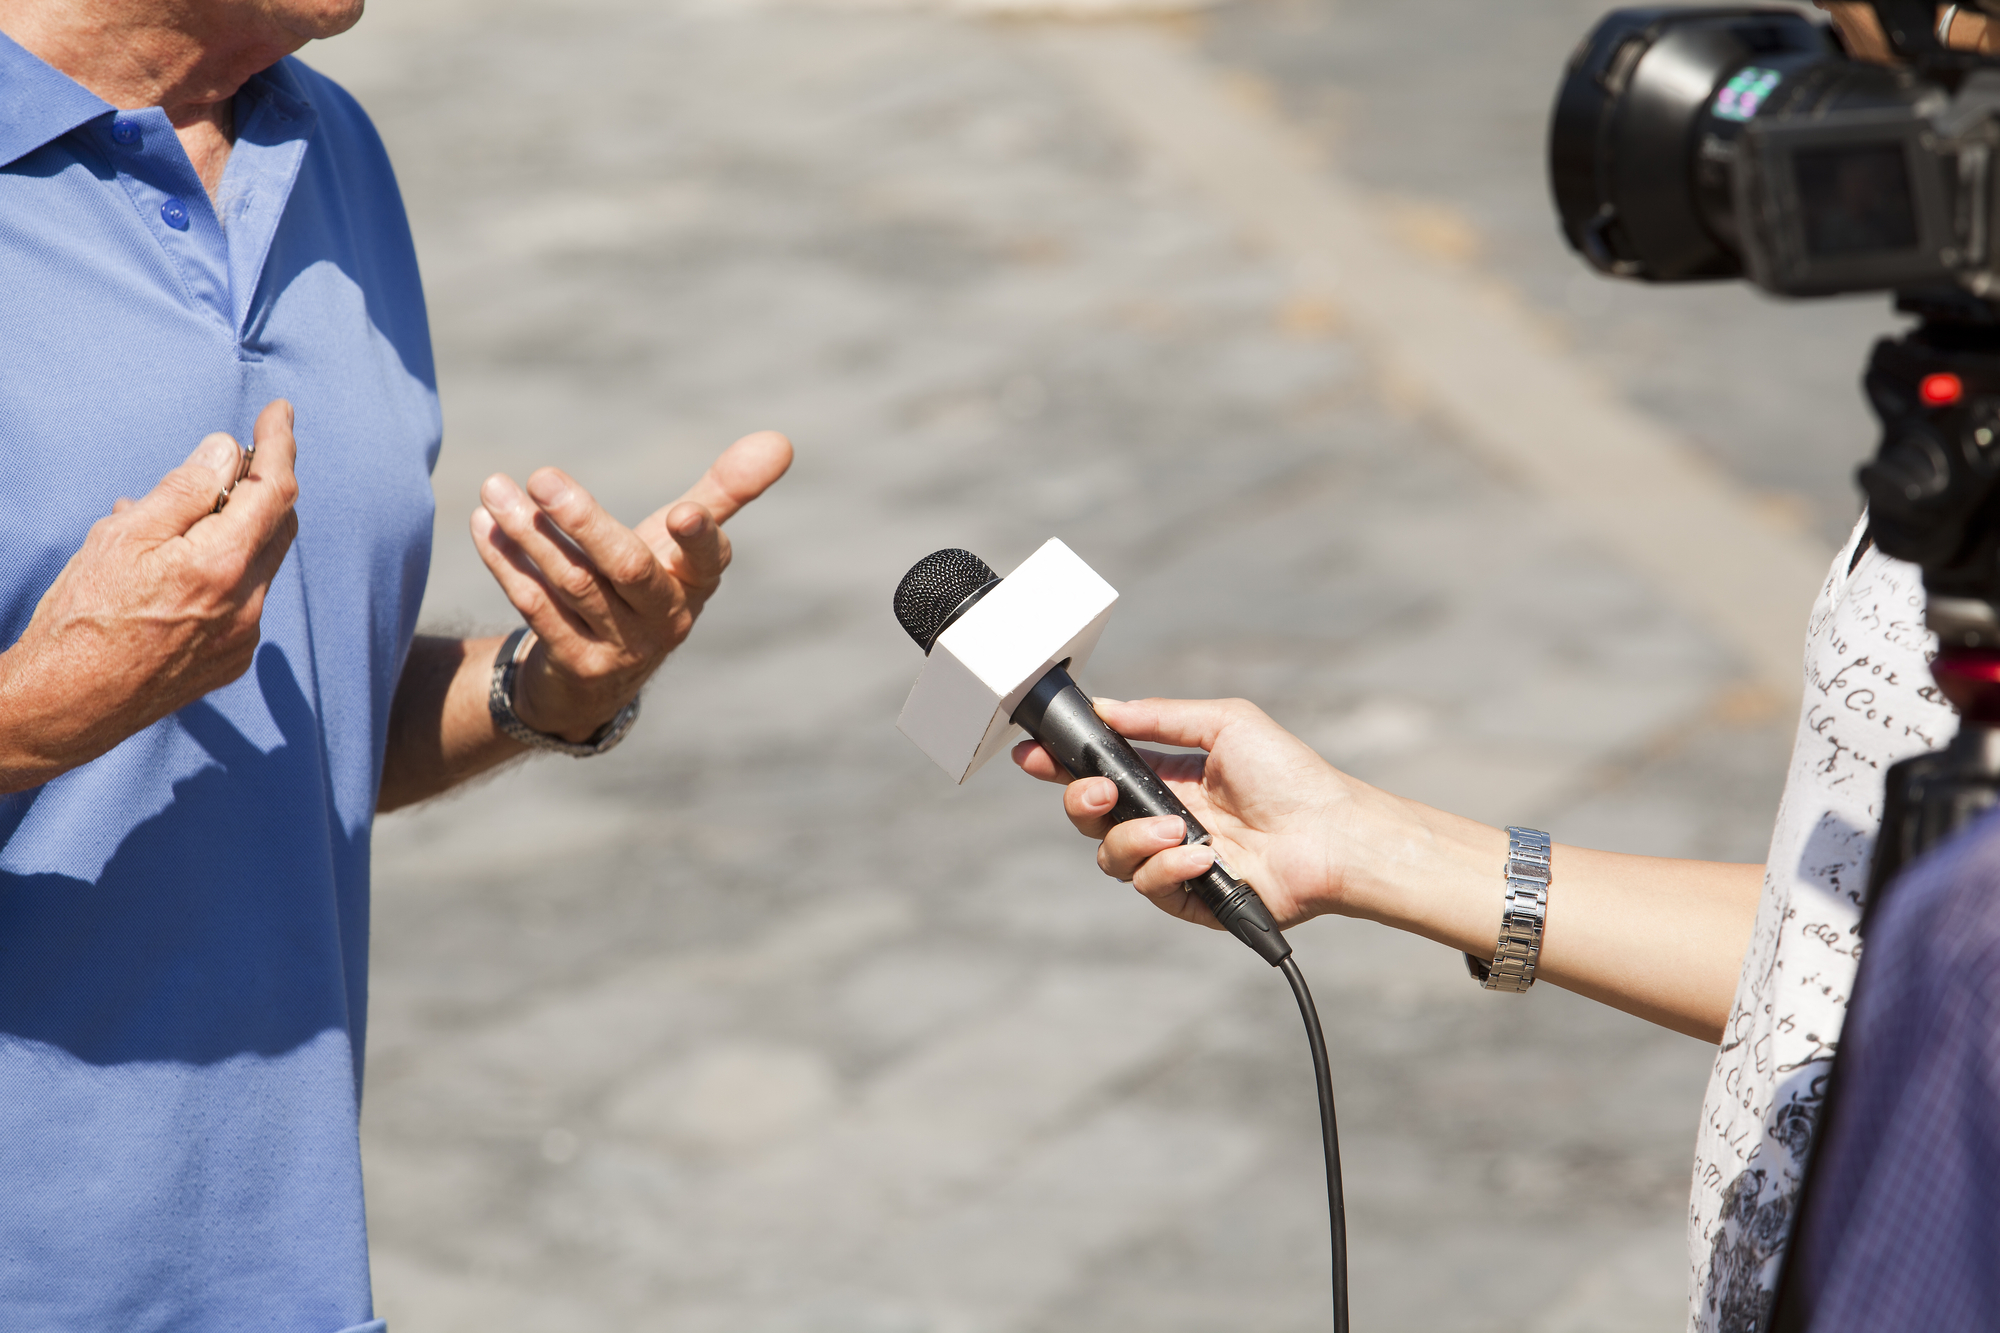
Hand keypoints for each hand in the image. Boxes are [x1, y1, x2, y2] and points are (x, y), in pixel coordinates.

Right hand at [0, 400, 300, 790]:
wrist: (67, 707)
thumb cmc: (82, 619)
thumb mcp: (122, 538)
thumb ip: (185, 491)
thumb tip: (226, 450)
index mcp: (222, 567)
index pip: (276, 490)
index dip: (280, 444)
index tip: (278, 412)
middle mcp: (247, 605)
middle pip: (279, 525)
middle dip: (263, 484)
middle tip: (233, 458)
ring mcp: (243, 637)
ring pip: (259, 562)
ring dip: (235, 528)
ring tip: (177, 516)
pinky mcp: (231, 660)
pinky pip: (242, 598)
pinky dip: (221, 569)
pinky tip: (174, 565)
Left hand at [470, 431, 793, 741]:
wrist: (600, 674)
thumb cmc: (648, 586)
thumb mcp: (683, 541)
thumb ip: (726, 491)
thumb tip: (782, 440)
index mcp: (697, 582)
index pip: (709, 560)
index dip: (699, 538)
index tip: (680, 512)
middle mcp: (666, 618)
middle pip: (628, 568)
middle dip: (585, 521)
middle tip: (542, 475)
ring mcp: (621, 646)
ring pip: (573, 582)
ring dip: (530, 533)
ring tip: (495, 487)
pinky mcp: (576, 663)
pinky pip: (537, 607)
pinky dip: (507, 563)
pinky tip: (485, 524)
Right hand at [1012, 696, 1375, 930]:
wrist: (1330, 835)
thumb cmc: (1291, 776)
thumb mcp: (1225, 723)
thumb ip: (1160, 717)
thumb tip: (1106, 708)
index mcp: (1168, 776)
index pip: (1100, 770)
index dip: (1061, 764)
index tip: (1031, 755)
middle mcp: (1163, 818)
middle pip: (1090, 816)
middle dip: (1080, 801)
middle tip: (1100, 792)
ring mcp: (1173, 860)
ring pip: (1110, 856)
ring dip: (1133, 839)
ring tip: (1177, 830)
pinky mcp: (1186, 898)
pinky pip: (1147, 886)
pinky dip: (1167, 869)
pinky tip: (1202, 858)